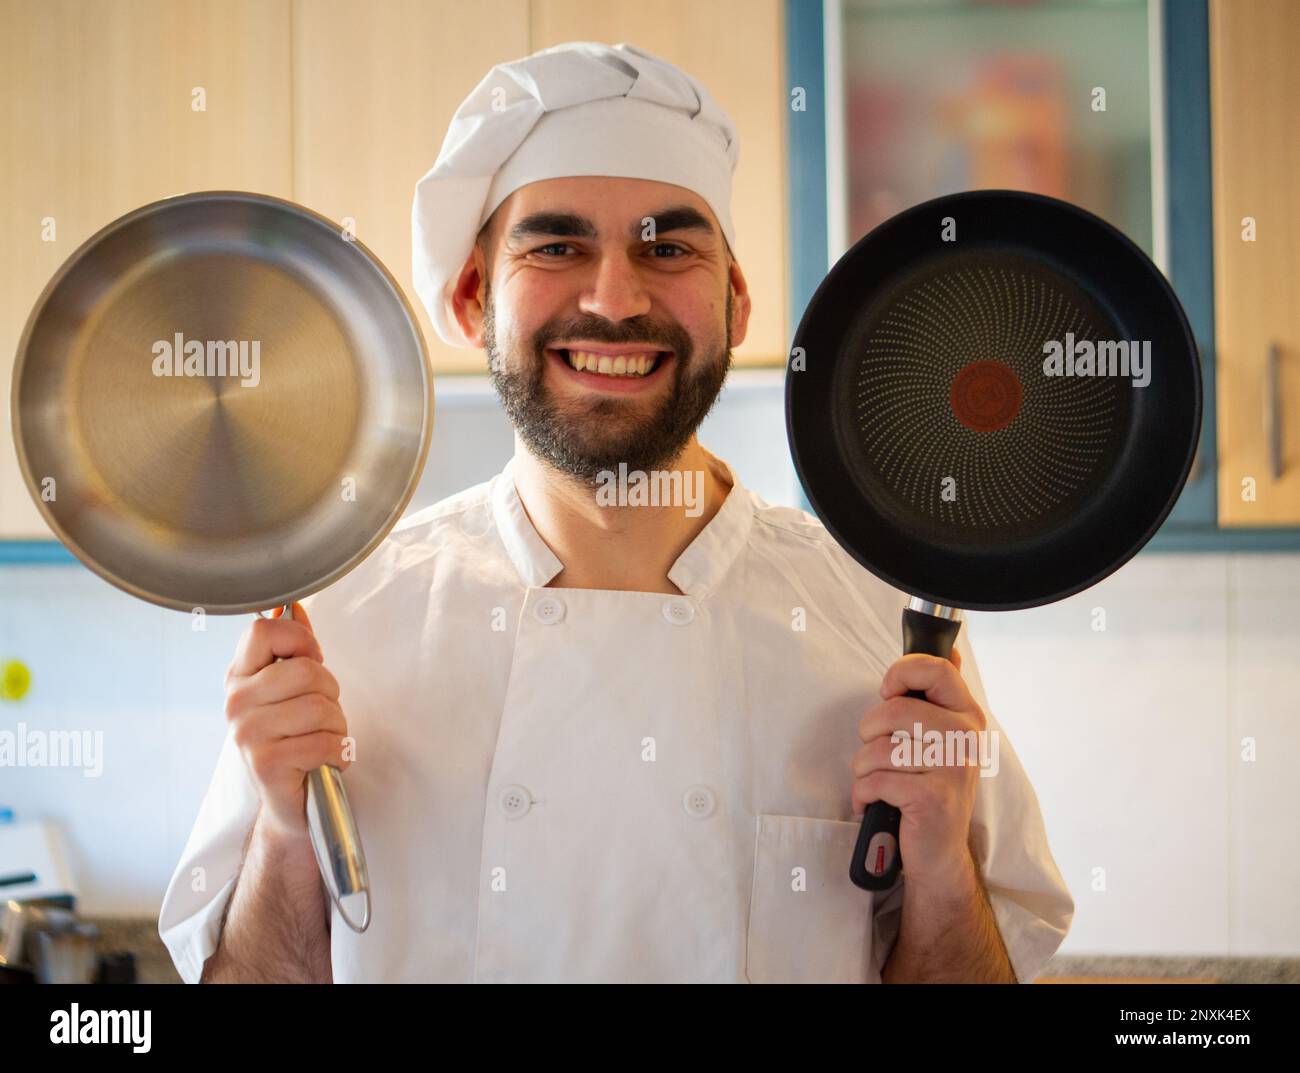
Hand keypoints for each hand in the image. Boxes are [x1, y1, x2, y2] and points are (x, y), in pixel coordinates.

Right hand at [224, 602, 350, 843]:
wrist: (294, 804)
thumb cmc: (297, 740)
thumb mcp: (292, 690)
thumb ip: (294, 648)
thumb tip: (292, 606)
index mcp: (239, 677)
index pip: (263, 630)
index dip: (300, 641)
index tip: (311, 662)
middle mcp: (236, 703)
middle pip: (306, 670)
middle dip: (331, 693)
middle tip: (322, 717)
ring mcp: (247, 734)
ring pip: (321, 706)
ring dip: (338, 726)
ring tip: (323, 740)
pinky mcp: (266, 764)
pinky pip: (325, 741)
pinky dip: (339, 753)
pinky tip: (325, 761)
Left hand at [851, 646, 985, 888]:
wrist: (939, 854)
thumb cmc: (930, 789)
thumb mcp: (942, 737)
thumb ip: (940, 694)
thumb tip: (950, 649)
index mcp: (967, 715)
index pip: (935, 668)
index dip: (899, 673)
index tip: (888, 692)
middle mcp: (966, 738)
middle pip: (894, 709)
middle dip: (869, 733)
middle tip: (877, 753)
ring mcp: (952, 769)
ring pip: (878, 748)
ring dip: (863, 770)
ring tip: (876, 783)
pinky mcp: (933, 798)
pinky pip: (875, 780)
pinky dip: (863, 795)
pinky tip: (875, 803)